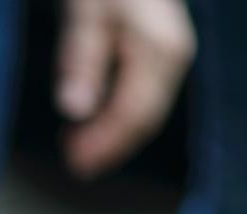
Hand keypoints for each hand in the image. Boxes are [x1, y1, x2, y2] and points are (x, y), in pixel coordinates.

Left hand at [56, 0, 194, 178]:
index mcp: (159, 49)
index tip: (77, 162)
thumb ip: (81, 58)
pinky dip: (118, 112)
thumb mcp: (84, 11)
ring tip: (79, 149)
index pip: (134, 112)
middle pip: (144, 116)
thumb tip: (74, 109)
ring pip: (146, 107)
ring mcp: (170, 51)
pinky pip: (143, 92)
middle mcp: (173, 54)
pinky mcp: (159, 48)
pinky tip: (94, 119)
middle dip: (110, 145)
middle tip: (76, 165)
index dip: (105, 143)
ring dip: (113, 133)